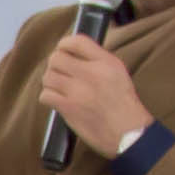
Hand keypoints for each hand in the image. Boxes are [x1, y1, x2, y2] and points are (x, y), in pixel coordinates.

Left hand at [37, 30, 146, 158]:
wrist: (128, 133)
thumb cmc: (124, 104)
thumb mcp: (119, 73)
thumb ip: (98, 60)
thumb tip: (73, 53)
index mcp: (106, 62)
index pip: (77, 41)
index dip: (64, 44)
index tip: (64, 51)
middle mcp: (91, 73)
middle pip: (56, 58)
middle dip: (55, 65)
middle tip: (60, 73)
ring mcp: (78, 91)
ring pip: (47, 77)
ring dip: (50, 82)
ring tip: (59, 88)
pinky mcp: (69, 108)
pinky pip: (46, 95)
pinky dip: (49, 97)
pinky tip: (58, 100)